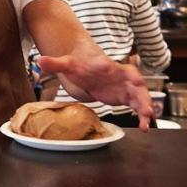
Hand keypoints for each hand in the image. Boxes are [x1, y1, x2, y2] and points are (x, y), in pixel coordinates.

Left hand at [35, 54, 149, 120]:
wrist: (89, 64)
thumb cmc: (79, 63)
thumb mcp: (66, 63)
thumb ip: (54, 63)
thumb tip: (40, 61)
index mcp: (103, 64)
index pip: (107, 64)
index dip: (111, 69)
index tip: (118, 74)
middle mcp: (118, 73)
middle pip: (132, 78)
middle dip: (139, 89)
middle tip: (144, 101)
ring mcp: (124, 84)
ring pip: (139, 93)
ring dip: (144, 104)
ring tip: (147, 118)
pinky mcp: (126, 95)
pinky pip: (137, 104)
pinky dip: (142, 114)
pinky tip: (144, 126)